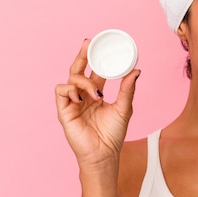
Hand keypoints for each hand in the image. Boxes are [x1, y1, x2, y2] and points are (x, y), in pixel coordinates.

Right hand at [55, 39, 139, 170]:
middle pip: (79, 69)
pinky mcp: (64, 111)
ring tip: (97, 94)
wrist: (104, 154)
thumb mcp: (124, 108)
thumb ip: (128, 89)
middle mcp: (83, 95)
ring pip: (71, 78)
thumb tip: (136, 71)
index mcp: (96, 93)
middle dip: (83, 55)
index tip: (103, 45)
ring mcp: (73, 102)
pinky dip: (71, 89)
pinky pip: (61, 91)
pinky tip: (82, 97)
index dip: (97, 58)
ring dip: (85, 81)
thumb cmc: (113, 134)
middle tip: (88, 42)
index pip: (94, 70)